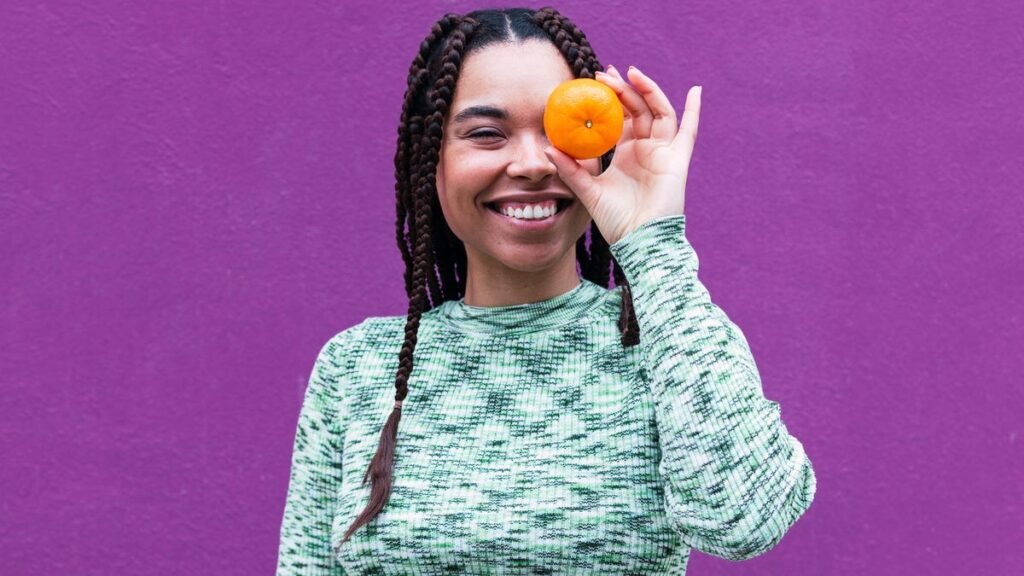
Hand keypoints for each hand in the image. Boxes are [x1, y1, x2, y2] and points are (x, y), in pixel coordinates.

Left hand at [544, 65, 700, 245]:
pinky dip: (694, 111)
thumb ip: (571, 170)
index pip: (620, 118)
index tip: (594, 80)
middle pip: (638, 109)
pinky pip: (688, 132)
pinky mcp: (677, 160)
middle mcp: (646, 149)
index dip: (610, 99)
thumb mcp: (588, 191)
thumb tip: (548, 147)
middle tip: (605, 73)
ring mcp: (663, 153)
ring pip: (658, 112)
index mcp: (627, 154)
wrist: (638, 241)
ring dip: (648, 91)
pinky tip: (696, 90)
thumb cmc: (615, 221)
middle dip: (624, 89)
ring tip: (632, 74)